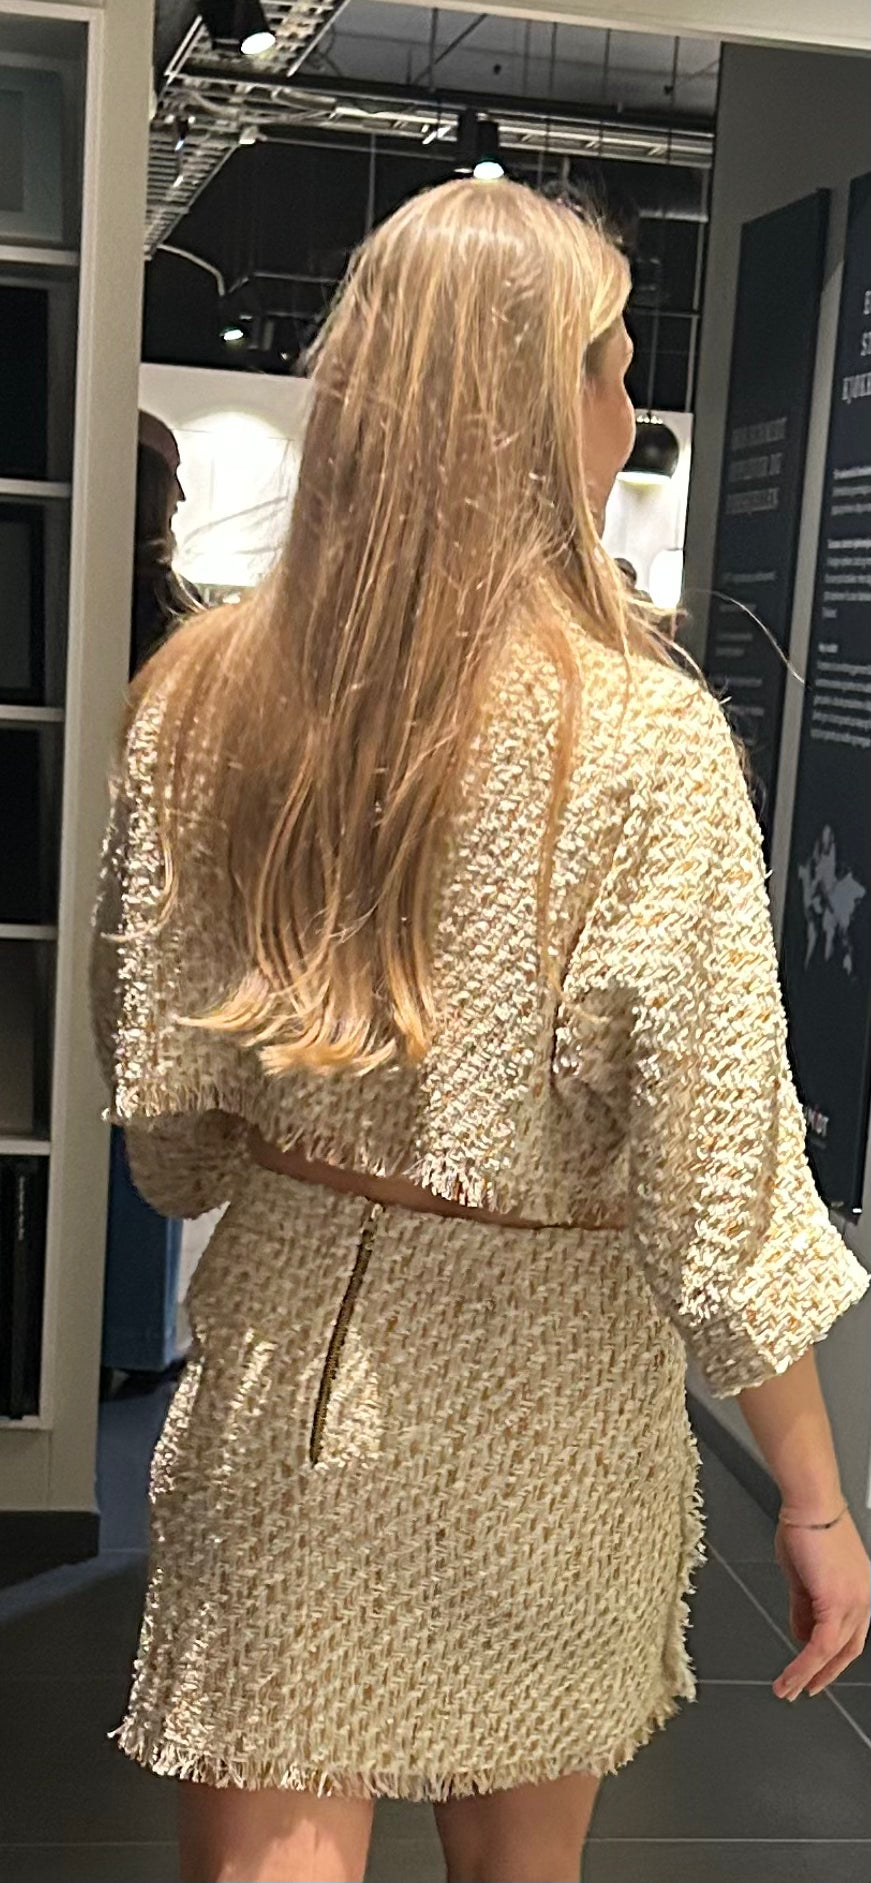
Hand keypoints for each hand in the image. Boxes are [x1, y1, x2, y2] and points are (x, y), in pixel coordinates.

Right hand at [773, 1511, 869, 1699]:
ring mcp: (854, 1603)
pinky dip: (802, 1666)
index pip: (850, 1635)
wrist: (810, 1504)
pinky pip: (819, 1647)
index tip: (815, 1672)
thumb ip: (804, 1607)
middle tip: (804, 1689)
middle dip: (824, 1674)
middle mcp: (864, 1599)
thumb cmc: (806, 1526)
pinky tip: (789, 1677)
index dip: (833, 1658)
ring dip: (807, 1675)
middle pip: (847, 1650)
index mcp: (860, 1590)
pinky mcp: (836, 1604)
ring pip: (831, 1653)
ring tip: (788, 1689)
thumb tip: (800, 1634)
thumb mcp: (803, 1575)